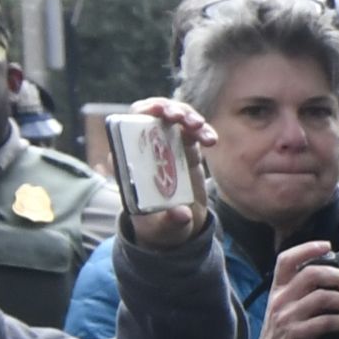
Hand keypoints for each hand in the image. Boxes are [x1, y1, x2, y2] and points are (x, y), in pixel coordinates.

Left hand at [113, 98, 218, 250]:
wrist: (176, 228)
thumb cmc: (159, 227)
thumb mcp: (163, 229)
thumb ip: (170, 222)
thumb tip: (181, 214)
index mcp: (131, 163)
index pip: (126, 128)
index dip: (139, 116)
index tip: (154, 113)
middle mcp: (147, 150)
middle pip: (150, 116)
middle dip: (165, 109)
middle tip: (179, 116)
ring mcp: (167, 147)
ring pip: (173, 119)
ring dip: (186, 116)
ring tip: (199, 127)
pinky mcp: (185, 150)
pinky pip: (192, 132)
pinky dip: (202, 131)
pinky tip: (211, 140)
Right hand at [248, 243, 338, 338]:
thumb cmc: (282, 334)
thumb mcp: (285, 307)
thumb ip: (300, 291)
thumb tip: (330, 275)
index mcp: (278, 289)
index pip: (287, 259)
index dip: (307, 248)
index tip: (327, 245)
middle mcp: (281, 298)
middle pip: (312, 273)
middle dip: (337, 277)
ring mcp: (288, 316)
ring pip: (322, 297)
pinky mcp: (297, 334)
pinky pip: (326, 321)